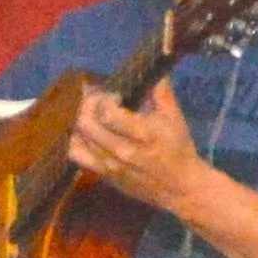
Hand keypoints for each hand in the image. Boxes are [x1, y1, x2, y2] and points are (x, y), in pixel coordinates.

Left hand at [69, 83, 207, 213]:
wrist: (180, 188)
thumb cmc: (178, 149)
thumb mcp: (174, 118)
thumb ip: (161, 91)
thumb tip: (152, 69)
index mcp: (142, 134)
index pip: (107, 112)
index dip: (103, 98)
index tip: (112, 95)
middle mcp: (122, 151)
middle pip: (86, 124)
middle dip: (87, 106)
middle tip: (96, 100)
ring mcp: (110, 166)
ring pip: (77, 140)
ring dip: (80, 122)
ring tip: (90, 115)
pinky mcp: (104, 177)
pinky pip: (78, 156)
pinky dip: (76, 141)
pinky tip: (86, 133)